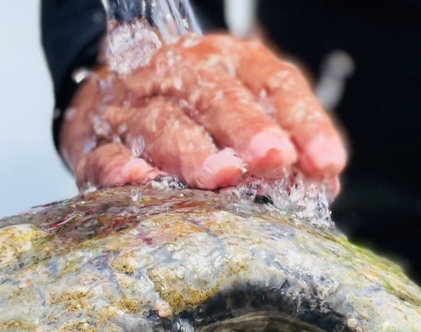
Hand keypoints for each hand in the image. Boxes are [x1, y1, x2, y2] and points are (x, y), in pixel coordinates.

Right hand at [61, 32, 345, 191]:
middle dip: (247, 128)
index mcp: (226, 60)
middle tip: (273, 160)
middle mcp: (178, 74)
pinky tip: (142, 179)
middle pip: (215, 94)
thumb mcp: (240, 108)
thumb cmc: (189, 111)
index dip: (302, 121)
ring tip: (220, 177)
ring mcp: (133, 106)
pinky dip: (122, 168)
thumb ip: (282, 139)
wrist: (107, 90)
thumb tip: (323, 181)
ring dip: (192, 150)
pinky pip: (106, 153)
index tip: (326, 163)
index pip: (272, 82)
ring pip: (161, 121)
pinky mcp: (94, 142)